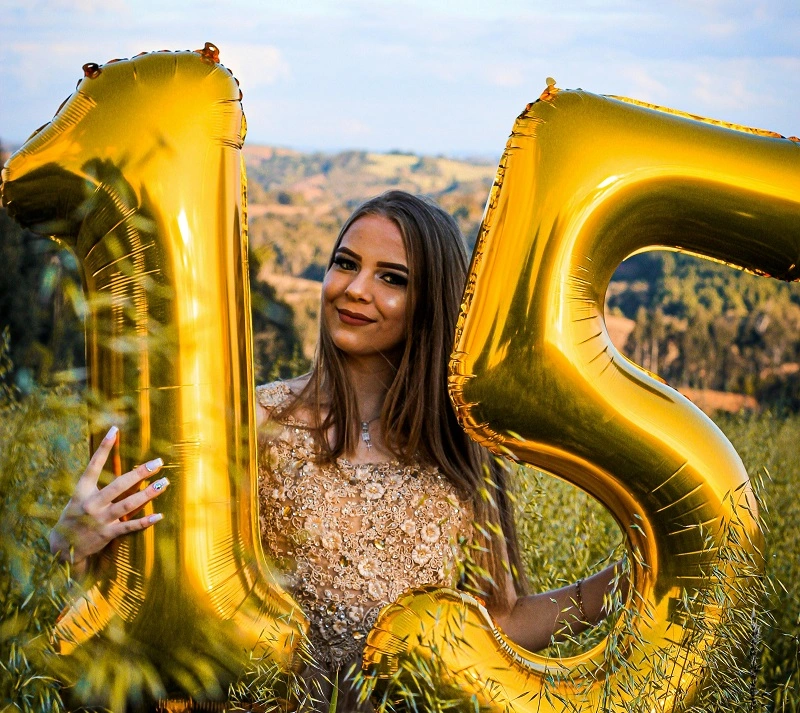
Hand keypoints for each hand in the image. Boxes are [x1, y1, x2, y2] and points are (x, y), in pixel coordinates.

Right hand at [49, 426, 168, 572]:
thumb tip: (121, 470)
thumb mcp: (79, 497)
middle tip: (158, 462)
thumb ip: (97, 485)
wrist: (63, 547)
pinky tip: (159, 515)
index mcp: (82, 491)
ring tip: (164, 483)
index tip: (115, 430)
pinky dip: (145, 521)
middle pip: (119, 484)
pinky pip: (130, 527)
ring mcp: (100, 519)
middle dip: (140, 473)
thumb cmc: (75, 516)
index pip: (94, 465)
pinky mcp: (107, 534)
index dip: (104, 448)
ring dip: (149, 494)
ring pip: (129, 504)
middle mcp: (92, 503)